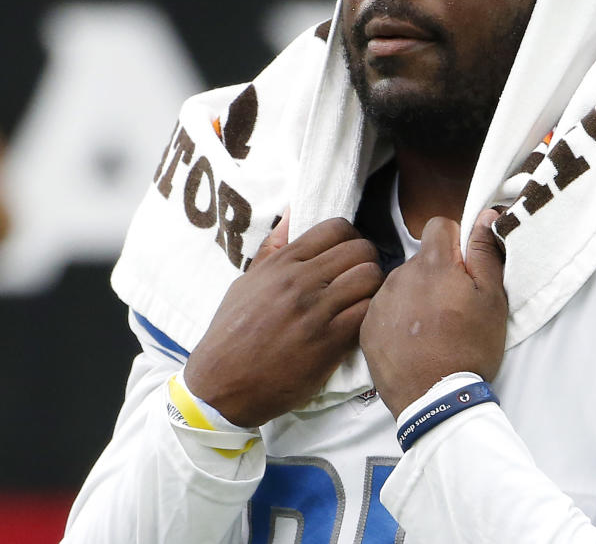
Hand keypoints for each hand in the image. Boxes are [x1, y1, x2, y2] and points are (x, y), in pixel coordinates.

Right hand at [183, 215, 383, 426]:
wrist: (221, 385)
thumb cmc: (232, 333)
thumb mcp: (246, 282)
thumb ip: (273, 248)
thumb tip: (292, 210)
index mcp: (282, 263)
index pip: (336, 228)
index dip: (351, 239)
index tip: (348, 256)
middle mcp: (300, 281)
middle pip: (360, 250)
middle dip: (368, 261)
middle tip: (361, 279)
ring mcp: (315, 310)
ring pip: (370, 277)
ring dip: (374, 288)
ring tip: (364, 300)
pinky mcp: (328, 341)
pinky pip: (368, 312)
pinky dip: (372, 315)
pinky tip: (361, 324)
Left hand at [360, 209, 507, 417]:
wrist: (435, 401)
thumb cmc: (470, 349)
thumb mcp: (492, 299)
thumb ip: (486, 252)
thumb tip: (485, 215)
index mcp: (433, 265)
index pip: (439, 226)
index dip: (455, 242)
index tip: (464, 268)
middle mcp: (400, 276)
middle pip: (420, 259)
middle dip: (436, 274)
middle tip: (452, 308)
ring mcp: (379, 302)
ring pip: (401, 283)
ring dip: (415, 295)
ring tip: (432, 329)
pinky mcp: (366, 327)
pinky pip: (384, 309)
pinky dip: (397, 318)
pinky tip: (412, 341)